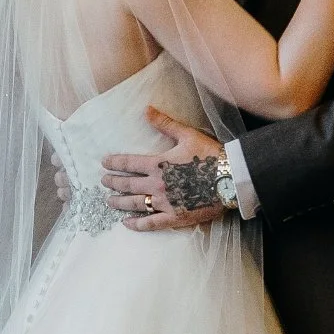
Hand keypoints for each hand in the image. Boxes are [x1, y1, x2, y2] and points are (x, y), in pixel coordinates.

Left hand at [102, 107, 225, 232]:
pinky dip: (137, 224)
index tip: (104, 163)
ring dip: (120, 202)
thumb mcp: (187, 135)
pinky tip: (126, 223)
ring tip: (109, 201)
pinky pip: (151, 223)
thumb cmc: (210, 155)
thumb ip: (164, 123)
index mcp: (158, 164)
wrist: (230, 178)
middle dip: (113, 183)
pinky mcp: (175, 217)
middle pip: (128, 185)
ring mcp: (165, 203)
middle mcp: (157, 185)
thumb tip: (146, 109)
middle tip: (103, 182)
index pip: (128, 163)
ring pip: (135, 204)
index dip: (114, 163)